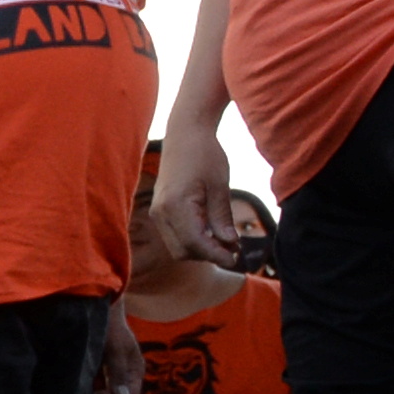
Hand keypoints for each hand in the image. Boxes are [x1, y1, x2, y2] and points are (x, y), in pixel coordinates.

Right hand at [147, 126, 236, 263]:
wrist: (185, 134)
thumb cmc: (205, 154)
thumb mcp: (220, 186)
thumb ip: (222, 217)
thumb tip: (229, 244)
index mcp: (176, 205)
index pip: (194, 242)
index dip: (215, 254)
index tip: (235, 259)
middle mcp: (161, 213)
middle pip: (183, 251)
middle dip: (208, 254)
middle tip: (234, 250)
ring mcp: (158, 213)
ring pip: (177, 247)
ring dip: (200, 249)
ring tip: (225, 241)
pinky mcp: (160, 211)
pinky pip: (174, 236)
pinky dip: (193, 240)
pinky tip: (211, 232)